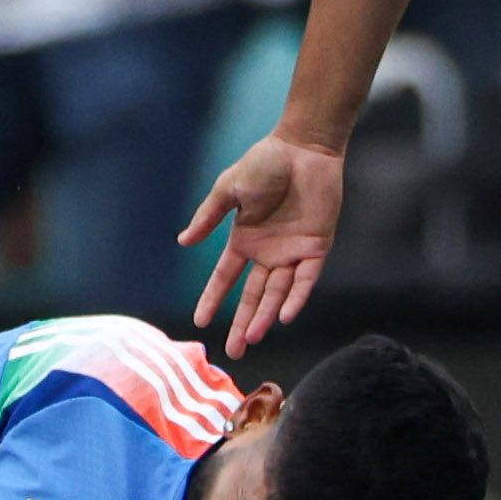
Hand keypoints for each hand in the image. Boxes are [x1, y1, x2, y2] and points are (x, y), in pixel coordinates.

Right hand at [180, 131, 345, 358]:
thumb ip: (208, 217)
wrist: (303, 147)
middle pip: (252, 296)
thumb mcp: (229, 189)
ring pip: (277, 293)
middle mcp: (268, 253)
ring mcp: (293, 252)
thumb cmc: (265, 162)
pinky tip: (283, 316)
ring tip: (253, 338)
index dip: (213, 300)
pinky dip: (296, 298)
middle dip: (242, 323)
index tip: (200, 323)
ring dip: (265, 316)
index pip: (226, 278)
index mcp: (245, 240)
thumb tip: (183, 242)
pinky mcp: (317, 247)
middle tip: (234, 351)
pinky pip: (306, 279)